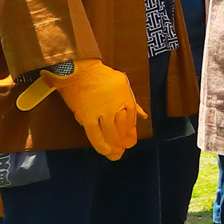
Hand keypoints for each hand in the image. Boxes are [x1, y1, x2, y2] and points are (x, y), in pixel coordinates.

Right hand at [22, 58, 140, 159]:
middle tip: (123, 149)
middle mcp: (116, 105)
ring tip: (115, 153)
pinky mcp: (87, 116)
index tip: (130, 140)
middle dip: (124, 142)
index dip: (131, 132)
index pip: (132, 120)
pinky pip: (95, 134)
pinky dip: (101, 145)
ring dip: (114, 145)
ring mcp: (102, 112)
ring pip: (111, 134)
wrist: (79, 70)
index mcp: (126, 97)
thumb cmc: (101, 76)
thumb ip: (133, 102)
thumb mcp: (122, 85)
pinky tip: (105, 151)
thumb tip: (144, 117)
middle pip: (123, 129)